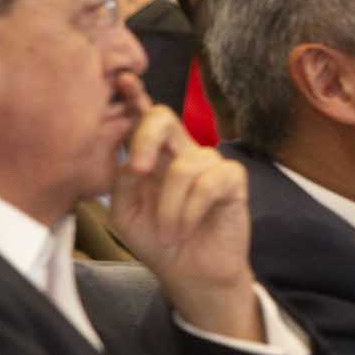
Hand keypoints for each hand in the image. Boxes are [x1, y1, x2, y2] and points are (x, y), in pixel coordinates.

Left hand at [109, 75, 260, 339]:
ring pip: (184, 166)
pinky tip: (188, 228)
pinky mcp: (232, 180)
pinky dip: (191, 210)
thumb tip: (131, 158)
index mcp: (152, 156)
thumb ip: (122, 181)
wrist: (190, 274)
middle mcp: (180, 153)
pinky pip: (209, 182)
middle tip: (137, 170)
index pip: (142, 118)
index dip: (134, 95)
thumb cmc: (158, 241)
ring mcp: (209, 165)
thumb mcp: (125, 213)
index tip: (123, 79)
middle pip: (163, 118)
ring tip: (168, 233)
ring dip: (170, 207)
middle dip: (145, 137)